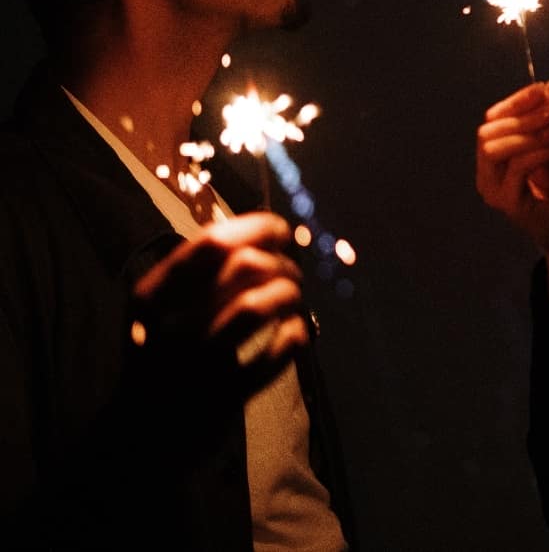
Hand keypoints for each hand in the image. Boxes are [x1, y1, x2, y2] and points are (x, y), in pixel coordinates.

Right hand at [132, 211, 307, 395]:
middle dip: (282, 262)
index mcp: (151, 296)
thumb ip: (196, 273)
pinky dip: (296, 332)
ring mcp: (198, 361)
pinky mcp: (227, 394)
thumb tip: (259, 232)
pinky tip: (294, 331)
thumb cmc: (158, 357)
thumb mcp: (158, 310)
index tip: (281, 231)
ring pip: (259, 303)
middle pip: (246, 265)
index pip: (213, 242)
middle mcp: (170, 325)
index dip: (259, 228)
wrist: (137, 434)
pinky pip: (279, 348)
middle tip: (290, 272)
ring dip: (289, 293)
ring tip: (292, 298)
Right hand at [476, 81, 548, 307]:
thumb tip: (546, 87)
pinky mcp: (509, 203)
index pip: (491, 121)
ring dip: (530, 133)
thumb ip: (548, 123)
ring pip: (496, 148)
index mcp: (492, 161)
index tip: (542, 90)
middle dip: (520, 116)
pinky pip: (518, 167)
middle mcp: (486, 176)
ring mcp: (494, 191)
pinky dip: (540, 151)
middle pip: (487, 132)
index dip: (515, 102)